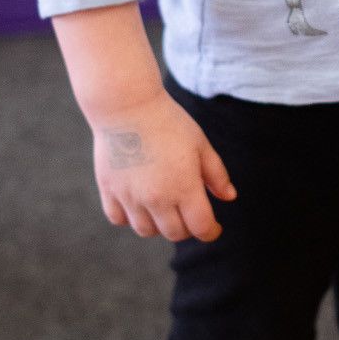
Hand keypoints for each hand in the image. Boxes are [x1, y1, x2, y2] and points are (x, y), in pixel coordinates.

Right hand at [91, 88, 236, 241]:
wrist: (127, 105)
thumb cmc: (168, 122)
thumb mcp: (200, 144)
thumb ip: (216, 174)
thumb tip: (230, 197)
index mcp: (184, 186)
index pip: (201, 227)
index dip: (211, 231)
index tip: (214, 227)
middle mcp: (156, 197)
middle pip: (175, 233)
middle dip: (187, 228)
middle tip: (189, 212)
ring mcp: (130, 196)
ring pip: (146, 231)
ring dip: (159, 224)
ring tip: (164, 206)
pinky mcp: (108, 190)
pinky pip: (119, 219)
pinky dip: (130, 217)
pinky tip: (139, 202)